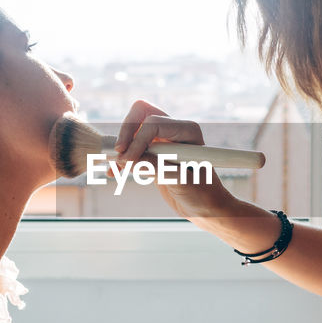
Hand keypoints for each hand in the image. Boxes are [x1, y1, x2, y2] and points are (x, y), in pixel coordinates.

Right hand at [114, 99, 234, 219]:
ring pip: (133, 129)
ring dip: (121, 146)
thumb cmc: (203, 194)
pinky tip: (114, 172)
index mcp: (187, 130)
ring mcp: (163, 140)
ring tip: (114, 168)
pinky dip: (121, 158)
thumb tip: (128, 160)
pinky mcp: (153, 154)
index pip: (154, 122)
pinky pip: (131, 148)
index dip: (137, 139)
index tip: (129, 161)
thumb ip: (156, 167)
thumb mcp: (181, 180)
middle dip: (126, 133)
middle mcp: (174, 130)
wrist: (206, 209)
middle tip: (119, 156)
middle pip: (141, 114)